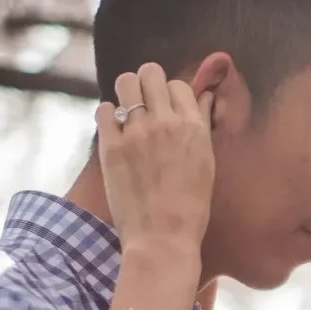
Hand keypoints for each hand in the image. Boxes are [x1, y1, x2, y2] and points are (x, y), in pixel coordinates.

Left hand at [95, 64, 214, 256]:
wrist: (162, 237)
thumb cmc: (190, 206)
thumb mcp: (207, 162)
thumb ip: (202, 124)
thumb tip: (204, 97)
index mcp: (194, 127)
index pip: (178, 84)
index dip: (171, 94)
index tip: (167, 108)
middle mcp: (166, 123)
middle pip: (151, 72)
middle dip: (147, 83)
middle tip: (145, 101)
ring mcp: (136, 133)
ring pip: (125, 82)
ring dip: (126, 92)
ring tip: (128, 111)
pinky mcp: (111, 146)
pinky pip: (103, 109)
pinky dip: (108, 114)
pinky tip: (114, 129)